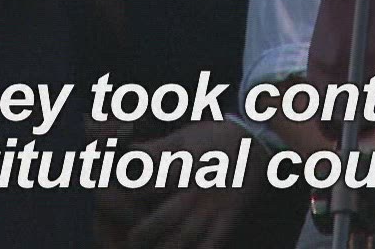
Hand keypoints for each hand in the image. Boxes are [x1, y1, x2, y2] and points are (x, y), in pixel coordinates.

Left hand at [95, 121, 257, 248]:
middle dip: (146, 231)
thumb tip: (129, 150)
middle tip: (132, 240)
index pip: (156, 184)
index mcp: (187, 165)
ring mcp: (216, 205)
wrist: (255, 143)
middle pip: (169, 216)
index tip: (119, 201)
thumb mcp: (185, 136)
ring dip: (167, 248)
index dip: (135, 194)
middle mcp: (200, 188)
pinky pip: (214, 242)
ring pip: (188, 235)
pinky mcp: (230, 217)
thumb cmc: (214, 138)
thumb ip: (157, 148)